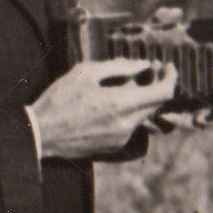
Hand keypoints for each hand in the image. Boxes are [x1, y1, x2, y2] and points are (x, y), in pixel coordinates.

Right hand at [30, 58, 177, 159]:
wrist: (42, 134)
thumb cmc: (60, 99)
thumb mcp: (85, 73)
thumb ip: (118, 67)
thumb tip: (143, 65)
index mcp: (121, 104)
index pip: (163, 93)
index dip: (171, 78)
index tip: (167, 66)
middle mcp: (127, 124)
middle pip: (156, 104)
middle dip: (157, 85)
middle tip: (149, 70)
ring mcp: (123, 138)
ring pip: (144, 115)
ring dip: (141, 99)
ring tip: (126, 85)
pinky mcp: (116, 146)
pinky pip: (132, 126)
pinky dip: (129, 112)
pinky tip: (111, 104)